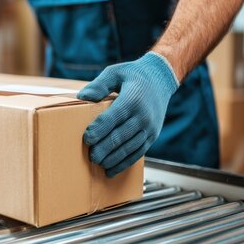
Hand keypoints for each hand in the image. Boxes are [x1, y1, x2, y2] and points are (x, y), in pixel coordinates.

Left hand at [77, 52, 179, 176]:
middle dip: (105, 149)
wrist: (161, 79)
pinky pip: (138, 153)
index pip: (112, 118)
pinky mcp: (152, 136)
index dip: (99, 130)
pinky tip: (111, 170)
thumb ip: (99, 85)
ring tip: (99, 164)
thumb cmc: (133, 75)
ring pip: (130, 148)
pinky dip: (124, 163)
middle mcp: (143, 116)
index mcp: (133, 100)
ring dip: (114, 158)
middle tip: (91, 156)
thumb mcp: (115, 72)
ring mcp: (149, 128)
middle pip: (121, 137)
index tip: (86, 139)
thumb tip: (82, 96)